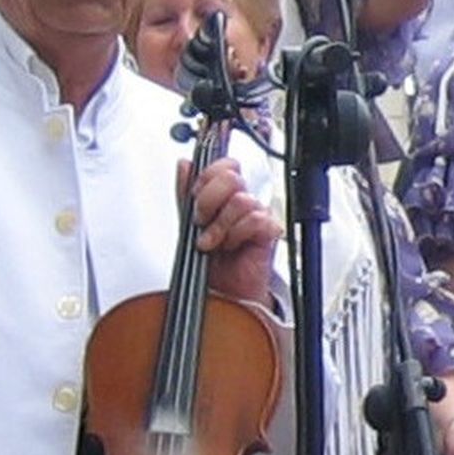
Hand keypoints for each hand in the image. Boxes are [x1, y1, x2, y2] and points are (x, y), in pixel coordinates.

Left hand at [183, 158, 280, 303]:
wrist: (221, 290)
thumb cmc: (209, 259)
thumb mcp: (188, 222)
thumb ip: (185, 192)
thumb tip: (184, 164)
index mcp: (225, 193)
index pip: (224, 165)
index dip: (207, 177)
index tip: (195, 197)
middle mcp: (242, 200)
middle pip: (231, 176)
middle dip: (208, 201)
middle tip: (201, 221)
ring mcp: (256, 214)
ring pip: (241, 200)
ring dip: (220, 225)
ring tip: (214, 241)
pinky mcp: (269, 231)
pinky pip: (255, 219)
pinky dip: (237, 235)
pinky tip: (231, 246)